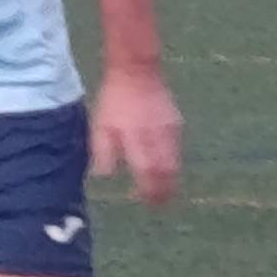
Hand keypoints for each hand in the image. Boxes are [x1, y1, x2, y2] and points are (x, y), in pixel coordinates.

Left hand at [91, 65, 182, 207]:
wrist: (137, 71)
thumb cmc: (114, 100)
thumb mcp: (100, 125)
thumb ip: (103, 152)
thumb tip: (105, 176)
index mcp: (137, 137)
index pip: (148, 171)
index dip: (149, 190)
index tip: (146, 201)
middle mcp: (158, 137)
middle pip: (168, 172)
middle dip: (165, 191)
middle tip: (160, 204)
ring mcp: (171, 130)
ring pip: (176, 162)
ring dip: (171, 179)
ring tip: (164, 191)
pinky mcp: (177, 124)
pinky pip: (177, 149)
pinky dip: (172, 162)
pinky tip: (166, 167)